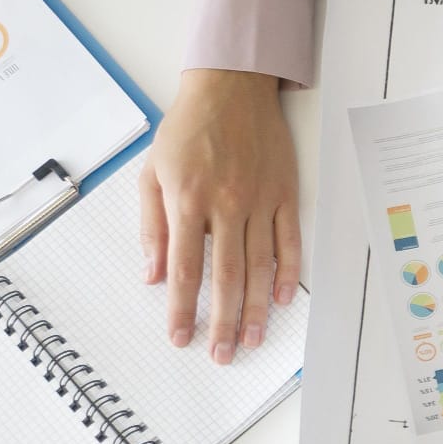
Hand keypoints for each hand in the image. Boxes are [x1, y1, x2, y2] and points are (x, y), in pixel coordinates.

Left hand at [138, 69, 301, 361]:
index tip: (180, 337)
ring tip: (252, 339)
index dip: (183, 309)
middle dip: (224, 322)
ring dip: (257, 309)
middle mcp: (226, 206)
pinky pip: (289, 242)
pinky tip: (283, 299)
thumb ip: (152, 226)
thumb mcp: (152, 173)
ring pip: (261, 267)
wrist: (230, 89)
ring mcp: (260, 202)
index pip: (185, 269)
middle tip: (222, 354)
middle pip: (227, 277)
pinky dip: (288, 273)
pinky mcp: (285, 195)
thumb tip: (153, 273)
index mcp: (188, 201)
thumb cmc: (187, 129)